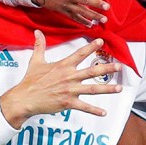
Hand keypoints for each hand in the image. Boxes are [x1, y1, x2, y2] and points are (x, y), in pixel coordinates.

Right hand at [0, 30, 121, 126]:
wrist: (25, 98)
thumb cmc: (30, 80)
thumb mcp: (36, 61)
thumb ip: (39, 46)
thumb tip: (37, 32)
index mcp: (63, 66)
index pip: (80, 54)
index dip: (91, 47)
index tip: (102, 41)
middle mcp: (69, 77)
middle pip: (92, 71)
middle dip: (107, 68)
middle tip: (119, 66)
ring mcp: (70, 90)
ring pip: (93, 89)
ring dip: (107, 89)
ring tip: (120, 88)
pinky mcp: (68, 103)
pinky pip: (84, 107)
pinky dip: (94, 110)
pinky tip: (104, 112)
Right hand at [31, 0, 109, 26]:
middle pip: (85, 0)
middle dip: (96, 4)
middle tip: (106, 7)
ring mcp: (67, 4)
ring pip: (82, 11)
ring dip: (93, 16)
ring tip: (103, 20)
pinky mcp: (64, 11)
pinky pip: (75, 17)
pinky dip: (83, 22)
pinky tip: (91, 25)